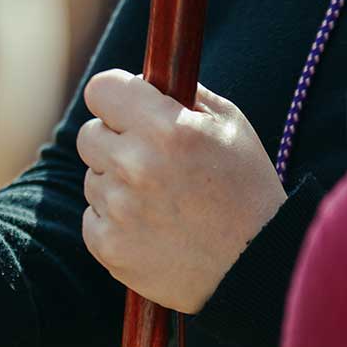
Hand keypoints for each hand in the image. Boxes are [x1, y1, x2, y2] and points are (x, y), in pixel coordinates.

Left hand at [76, 70, 285, 312]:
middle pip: (89, 135)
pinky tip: (153, 228)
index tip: (127, 109)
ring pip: (92, 179)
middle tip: (152, 161)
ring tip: (162, 202)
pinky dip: (115, 222)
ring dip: (117, 184)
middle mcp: (135, 165)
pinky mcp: (108, 247)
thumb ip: (184, 94)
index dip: (116, 97)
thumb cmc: (247, 189)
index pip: (102, 89)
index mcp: (165, 128)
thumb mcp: (230, 126)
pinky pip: (93, 218)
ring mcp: (118, 209)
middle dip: (116, 142)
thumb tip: (144, 80)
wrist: (256, 265)